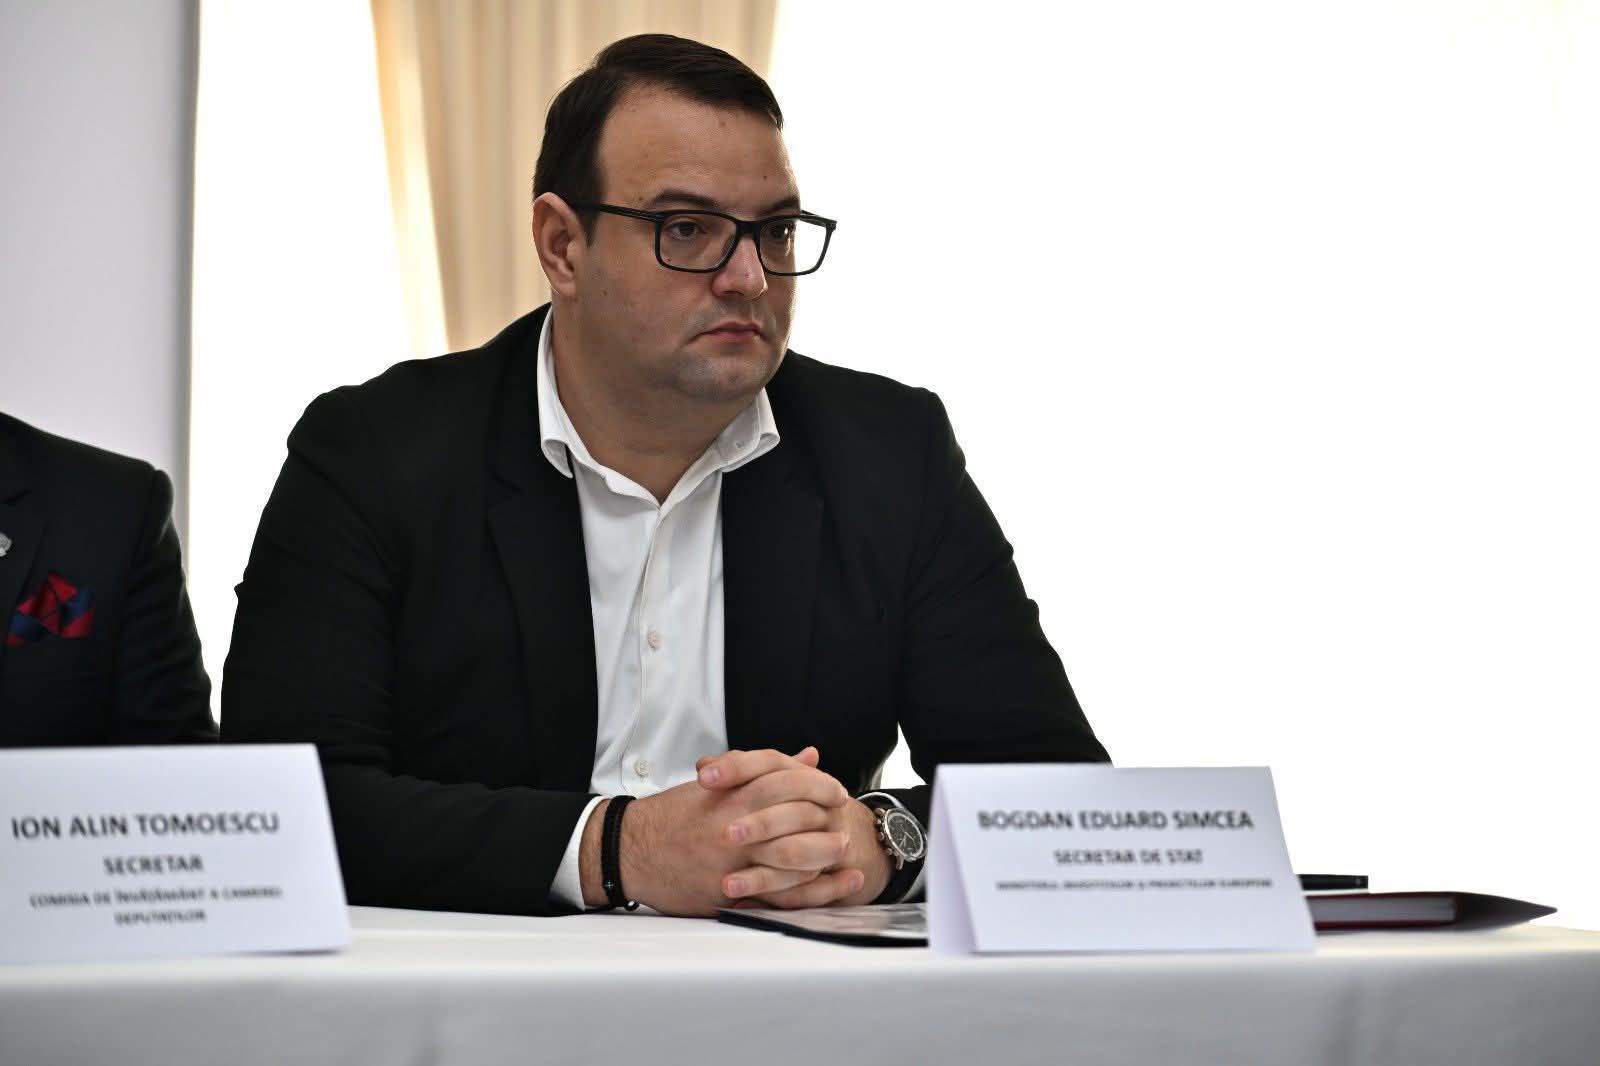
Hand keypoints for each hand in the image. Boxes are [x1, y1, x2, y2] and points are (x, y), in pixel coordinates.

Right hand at [580, 747, 857, 916]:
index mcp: (731, 794)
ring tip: (843, 856)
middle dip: (826, 824)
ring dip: (822, 858)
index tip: (835, 791)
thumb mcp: (716, 783)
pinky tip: (828, 888)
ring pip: (789, 861)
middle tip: (846, 825)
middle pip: (795, 821)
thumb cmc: (674, 815)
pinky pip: (775, 895)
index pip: (785, 782)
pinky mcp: (725, 891)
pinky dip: (806, 892)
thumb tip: (809, 756)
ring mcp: (730, 860)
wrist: (629, 849)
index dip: (817, 786)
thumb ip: (765, 769)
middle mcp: (733, 825)